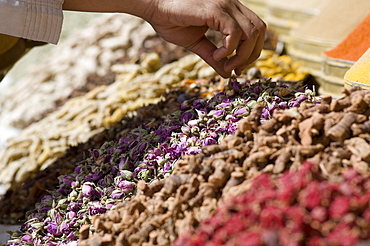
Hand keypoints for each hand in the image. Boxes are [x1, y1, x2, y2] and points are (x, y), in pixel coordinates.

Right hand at [145, 0, 265, 77]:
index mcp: (230, 11)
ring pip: (251, 32)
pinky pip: (234, 33)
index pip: (256, 29)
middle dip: (252, 54)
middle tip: (235, 69)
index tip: (237, 68)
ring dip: (242, 55)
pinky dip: (229, 49)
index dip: (253, 51)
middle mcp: (232, 5)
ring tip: (225, 64)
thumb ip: (213, 57)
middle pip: (260, 30)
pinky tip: (216, 55)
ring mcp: (225, 5)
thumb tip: (228, 74)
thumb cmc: (171, 21)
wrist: (153, 6)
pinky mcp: (215, 9)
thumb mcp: (197, 43)